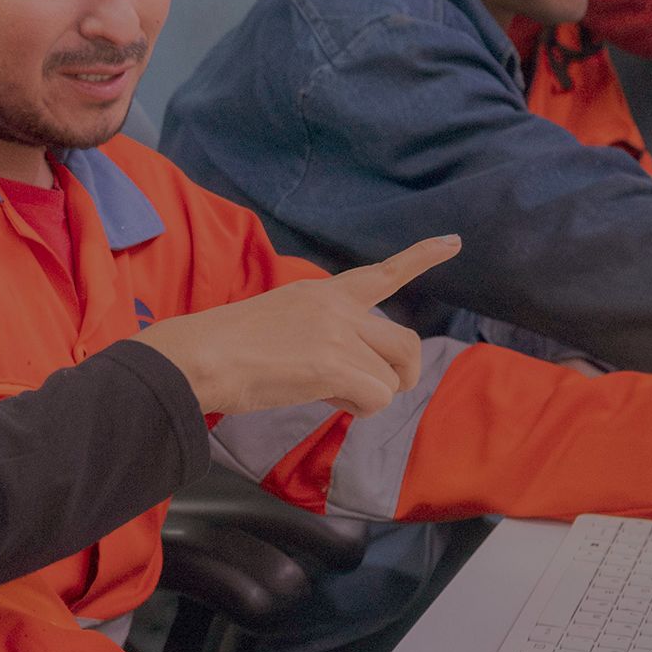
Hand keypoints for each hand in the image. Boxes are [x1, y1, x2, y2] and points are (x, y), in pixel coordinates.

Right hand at [137, 237, 459, 417]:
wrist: (198, 357)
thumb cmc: (225, 350)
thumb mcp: (280, 323)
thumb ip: (321, 335)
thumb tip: (344, 373)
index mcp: (322, 293)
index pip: (382, 273)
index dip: (421, 258)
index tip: (453, 241)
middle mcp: (336, 307)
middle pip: (406, 341)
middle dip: (401, 373)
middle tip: (370, 391)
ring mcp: (336, 333)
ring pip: (391, 375)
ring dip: (372, 396)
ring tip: (335, 398)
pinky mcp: (331, 363)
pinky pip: (376, 397)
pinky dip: (359, 410)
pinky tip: (329, 403)